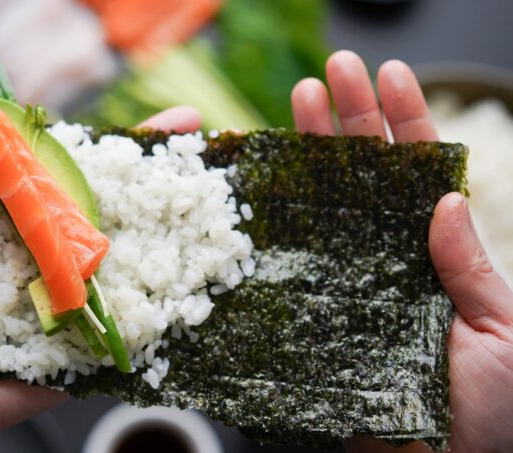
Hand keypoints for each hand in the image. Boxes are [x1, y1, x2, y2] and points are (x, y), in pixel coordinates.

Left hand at [0, 106, 200, 452]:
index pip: (83, 184)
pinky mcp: (75, 357)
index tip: (177, 123)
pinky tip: (192, 294)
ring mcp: (70, 311)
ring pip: (127, 280)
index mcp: (24, 233)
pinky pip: (118, 338)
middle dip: (165, 193)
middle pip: (117, 225)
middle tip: (210, 163)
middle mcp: (55, 268)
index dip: (126, 154)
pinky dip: (154, 320)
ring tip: (214, 219)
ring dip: (171, 253)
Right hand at [292, 50, 512, 451]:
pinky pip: (294, 271)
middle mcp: (385, 262)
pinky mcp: (315, 322)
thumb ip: (471, 269)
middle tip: (330, 69)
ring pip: (323, 211)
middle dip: (348, 119)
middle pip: (363, 179)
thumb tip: (445, 200)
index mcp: (436, 257)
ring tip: (296, 99)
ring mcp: (346, 287)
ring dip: (310, 155)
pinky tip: (264, 188)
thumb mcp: (502, 333)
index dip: (403, 122)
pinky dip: (277, 230)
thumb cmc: (496, 416)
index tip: (388, 75)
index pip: (418, 175)